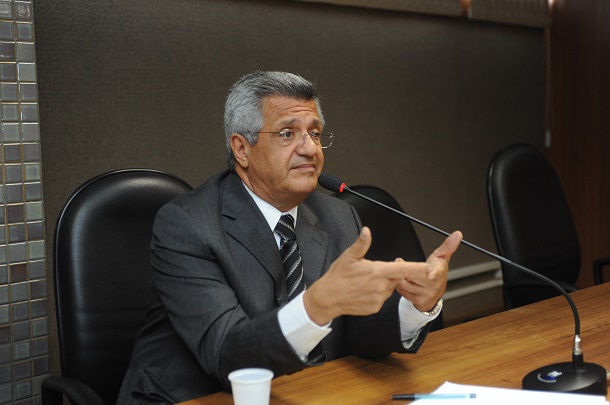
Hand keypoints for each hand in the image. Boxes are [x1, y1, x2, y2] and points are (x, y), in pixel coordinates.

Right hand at [303, 226, 423, 324]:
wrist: (327, 298)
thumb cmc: (337, 276)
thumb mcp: (348, 257)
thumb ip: (361, 244)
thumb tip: (367, 231)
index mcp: (377, 272)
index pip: (404, 269)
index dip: (419, 269)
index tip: (432, 269)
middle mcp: (381, 286)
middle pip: (397, 277)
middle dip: (390, 272)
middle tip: (371, 271)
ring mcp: (379, 299)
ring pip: (389, 287)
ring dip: (383, 283)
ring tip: (364, 281)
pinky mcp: (375, 307)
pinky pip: (382, 297)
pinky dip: (377, 293)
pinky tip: (363, 291)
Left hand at [395, 231, 462, 311]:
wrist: (434, 292)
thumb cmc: (436, 270)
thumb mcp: (440, 257)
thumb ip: (447, 245)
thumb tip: (458, 234)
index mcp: (440, 270)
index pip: (438, 271)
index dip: (434, 272)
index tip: (431, 274)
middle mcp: (435, 284)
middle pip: (412, 274)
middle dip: (403, 268)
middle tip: (401, 262)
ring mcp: (427, 294)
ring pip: (405, 283)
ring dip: (400, 277)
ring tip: (406, 274)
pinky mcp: (419, 301)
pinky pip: (402, 292)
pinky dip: (400, 286)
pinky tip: (406, 283)